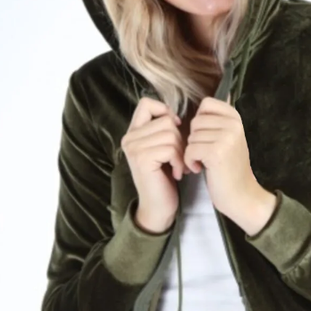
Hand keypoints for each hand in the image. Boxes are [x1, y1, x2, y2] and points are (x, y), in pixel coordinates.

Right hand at [120, 97, 190, 231]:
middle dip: (180, 138)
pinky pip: (171, 148)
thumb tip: (175, 116)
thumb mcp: (162, 148)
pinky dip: (180, 161)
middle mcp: (129, 138)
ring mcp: (134, 148)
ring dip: (182, 152)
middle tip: (180, 158)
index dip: (164, 111)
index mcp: (133, 132)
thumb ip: (163, 130)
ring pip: (170, 134)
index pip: (146, 103)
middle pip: (166, 120)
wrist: (158, 206)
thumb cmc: (164, 177)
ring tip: (180, 166)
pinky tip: (178, 173)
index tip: (175, 128)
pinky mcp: (143, 159)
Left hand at [184, 94, 259, 219]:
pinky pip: (190, 149)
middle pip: (196, 121)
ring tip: (203, 163)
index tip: (205, 138)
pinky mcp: (216, 152)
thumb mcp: (230, 138)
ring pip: (191, 136)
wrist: (241, 195)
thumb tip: (219, 96)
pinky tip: (199, 169)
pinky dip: (189, 161)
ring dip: (191, 152)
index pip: (206, 104)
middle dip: (194, 139)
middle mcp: (233, 124)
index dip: (199, 121)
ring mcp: (226, 137)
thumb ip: (220, 120)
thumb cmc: (230, 168)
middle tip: (203, 154)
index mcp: (236, 118)